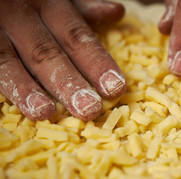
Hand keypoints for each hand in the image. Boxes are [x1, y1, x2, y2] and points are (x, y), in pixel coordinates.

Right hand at [0, 0, 125, 120]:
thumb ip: (82, 6)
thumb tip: (117, 12)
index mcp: (49, 3)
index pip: (77, 36)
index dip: (97, 63)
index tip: (115, 88)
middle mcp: (21, 14)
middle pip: (47, 53)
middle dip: (69, 83)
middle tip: (89, 109)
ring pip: (9, 61)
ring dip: (27, 89)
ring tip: (44, 113)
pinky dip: (5, 84)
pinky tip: (18, 106)